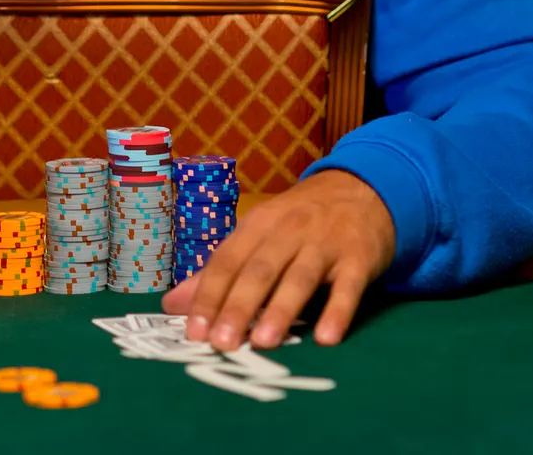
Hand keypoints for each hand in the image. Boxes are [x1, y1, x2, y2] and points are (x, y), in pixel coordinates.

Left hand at [161, 169, 395, 349]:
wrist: (361, 190)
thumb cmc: (300, 221)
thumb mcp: (257, 235)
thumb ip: (218, 272)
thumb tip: (171, 305)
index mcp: (256, 226)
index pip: (226, 261)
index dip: (208, 296)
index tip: (193, 332)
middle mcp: (288, 231)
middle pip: (258, 270)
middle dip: (238, 307)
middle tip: (222, 343)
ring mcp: (324, 243)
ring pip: (299, 277)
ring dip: (281, 310)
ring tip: (265, 343)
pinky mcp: (358, 258)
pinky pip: (348, 286)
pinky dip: (338, 311)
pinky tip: (327, 339)